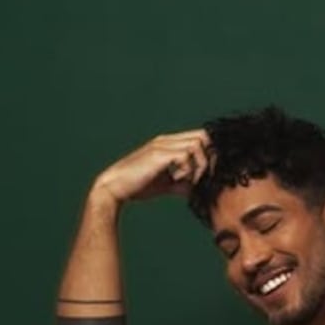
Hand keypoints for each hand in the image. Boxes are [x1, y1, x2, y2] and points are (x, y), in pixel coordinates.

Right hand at [91, 130, 211, 203]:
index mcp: (168, 143)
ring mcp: (162, 145)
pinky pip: (186, 155)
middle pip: (203, 135)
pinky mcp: (158, 154)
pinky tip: (179, 181)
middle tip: (204, 176)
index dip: (210, 153)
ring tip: (190, 180)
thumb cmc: (138, 186)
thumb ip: (183, 182)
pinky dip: (189, 170)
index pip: (200, 137)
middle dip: (210, 157)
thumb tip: (199, 189)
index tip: (209, 173)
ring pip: (198, 143)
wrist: (113, 188)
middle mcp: (166, 140)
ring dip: (201, 164)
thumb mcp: (167, 184)